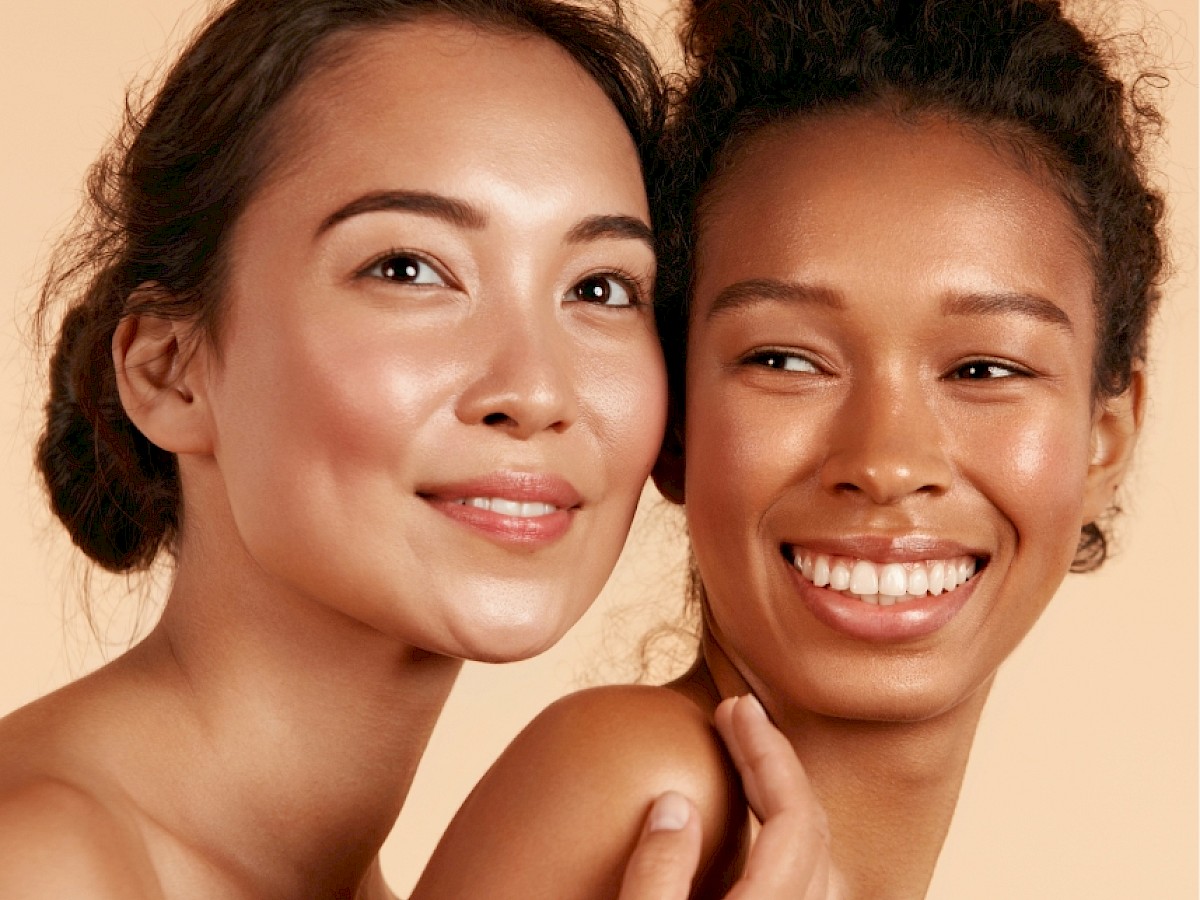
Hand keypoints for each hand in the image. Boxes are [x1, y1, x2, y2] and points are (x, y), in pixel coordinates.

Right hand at [617, 695, 838, 899]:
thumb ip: (657, 875)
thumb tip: (675, 803)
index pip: (795, 819)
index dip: (769, 753)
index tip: (735, 708)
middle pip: (809, 829)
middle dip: (775, 761)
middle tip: (737, 716)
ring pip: (815, 856)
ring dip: (784, 796)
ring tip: (745, 757)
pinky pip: (801, 880)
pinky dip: (782, 835)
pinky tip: (746, 820)